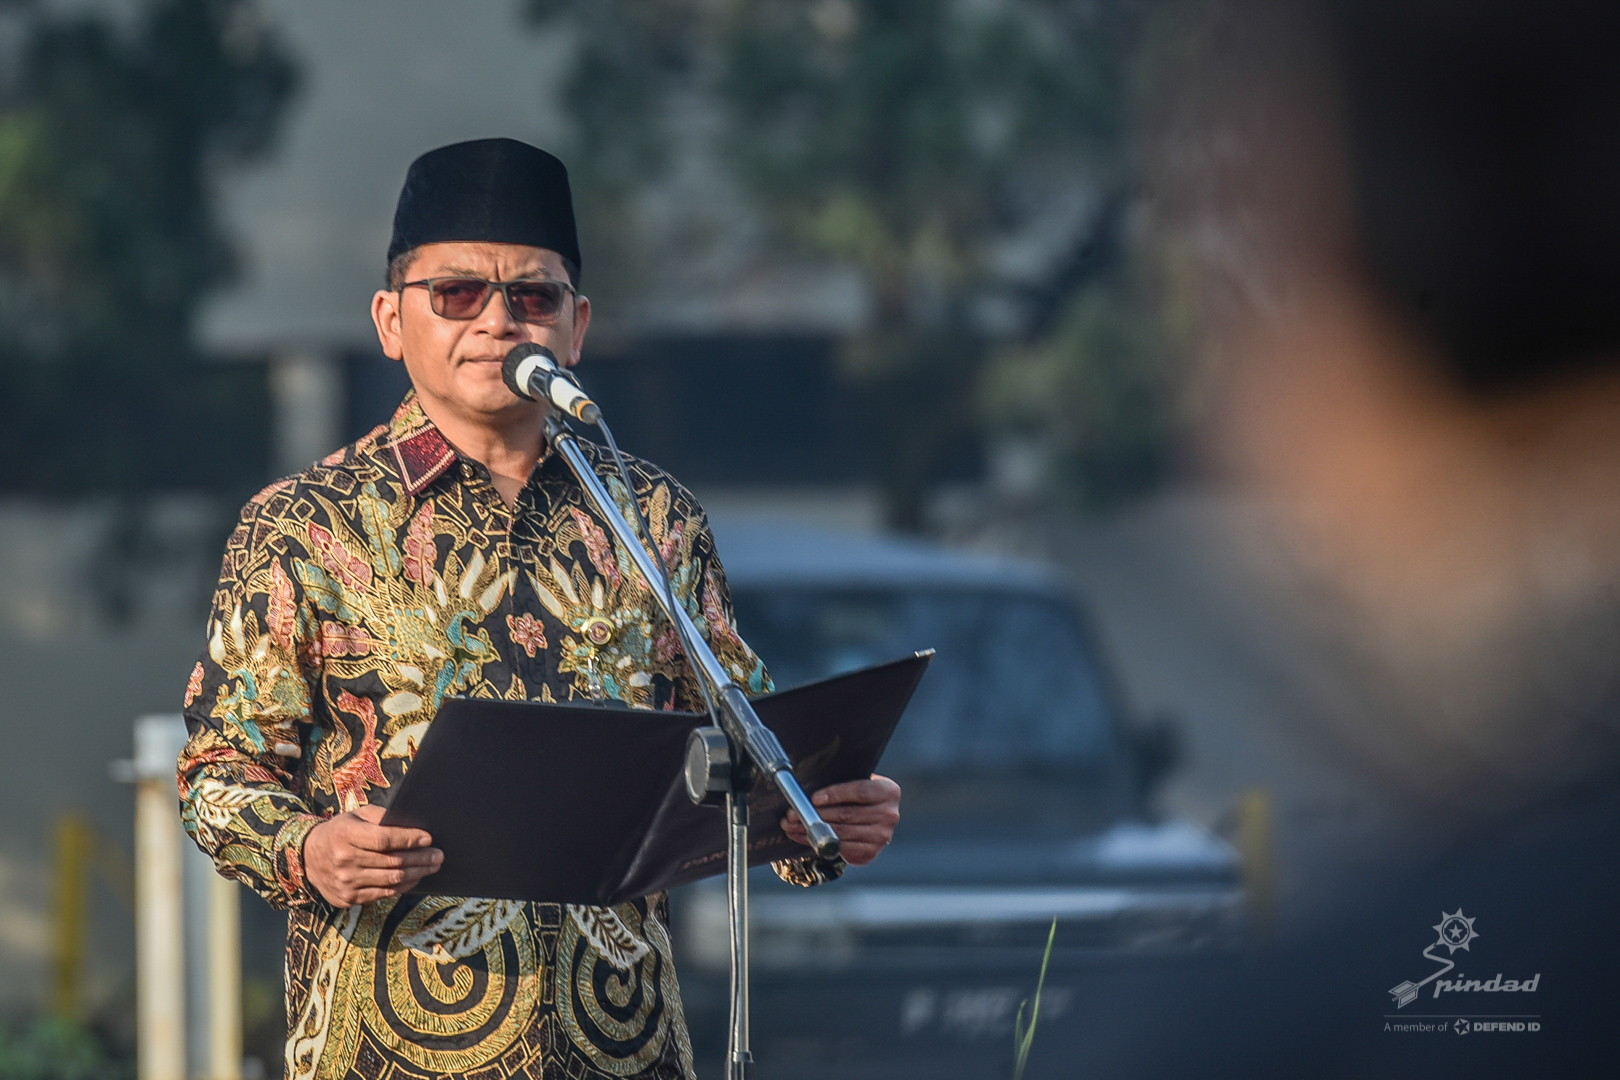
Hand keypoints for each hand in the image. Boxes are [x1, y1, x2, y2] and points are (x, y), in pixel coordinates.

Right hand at [303, 804, 441, 906]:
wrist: (307, 858)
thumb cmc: (340, 831)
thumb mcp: (355, 815)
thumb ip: (380, 817)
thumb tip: (411, 823)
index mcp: (345, 835)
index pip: (383, 839)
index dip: (408, 839)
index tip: (428, 838)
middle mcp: (344, 860)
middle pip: (391, 862)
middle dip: (420, 858)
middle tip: (438, 855)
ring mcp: (345, 882)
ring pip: (391, 880)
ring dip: (417, 874)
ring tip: (432, 866)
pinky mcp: (348, 898)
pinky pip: (383, 893)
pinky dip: (402, 886)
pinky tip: (415, 878)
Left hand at [781, 774, 900, 865]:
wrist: (873, 819)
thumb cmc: (859, 796)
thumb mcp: (858, 783)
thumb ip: (842, 782)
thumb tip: (808, 789)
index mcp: (888, 791)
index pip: (860, 791)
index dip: (835, 794)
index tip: (814, 798)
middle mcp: (889, 815)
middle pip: (847, 814)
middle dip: (816, 814)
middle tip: (793, 813)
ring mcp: (881, 836)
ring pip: (840, 832)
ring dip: (812, 830)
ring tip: (792, 825)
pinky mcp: (870, 852)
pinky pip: (839, 847)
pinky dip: (817, 843)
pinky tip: (803, 836)